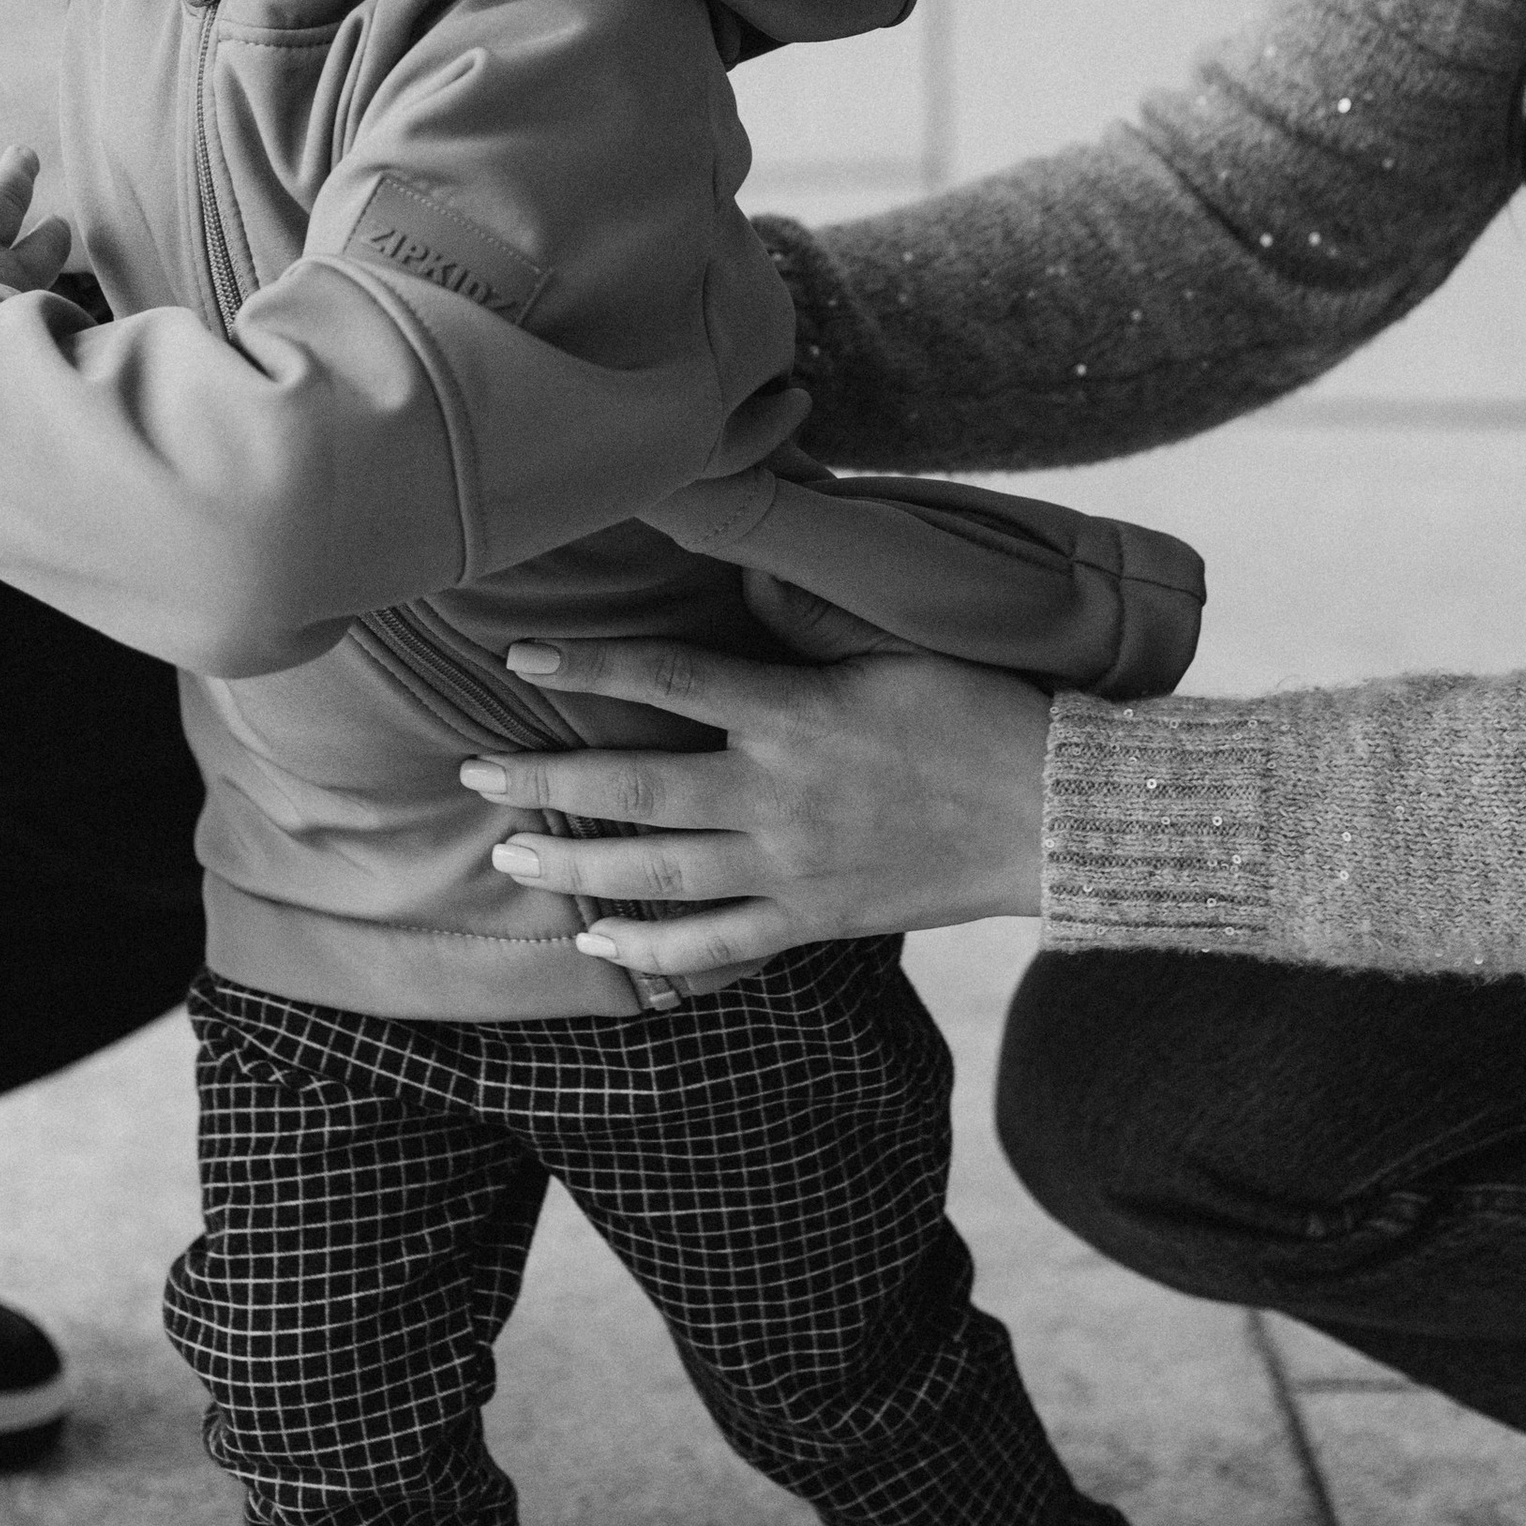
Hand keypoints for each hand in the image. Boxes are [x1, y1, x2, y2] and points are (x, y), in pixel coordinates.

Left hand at [452, 620, 1053, 979]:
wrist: (1049, 815)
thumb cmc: (978, 713)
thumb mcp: (894, 646)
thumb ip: (808, 618)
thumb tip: (736, 572)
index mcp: (794, 716)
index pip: (670, 682)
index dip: (589, 669)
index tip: (519, 659)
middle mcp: (778, 797)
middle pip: (637, 792)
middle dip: (547, 784)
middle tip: (476, 774)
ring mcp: (792, 868)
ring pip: (659, 876)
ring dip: (578, 867)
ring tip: (513, 853)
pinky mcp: (815, 919)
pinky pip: (719, 947)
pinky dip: (654, 953)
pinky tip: (603, 943)